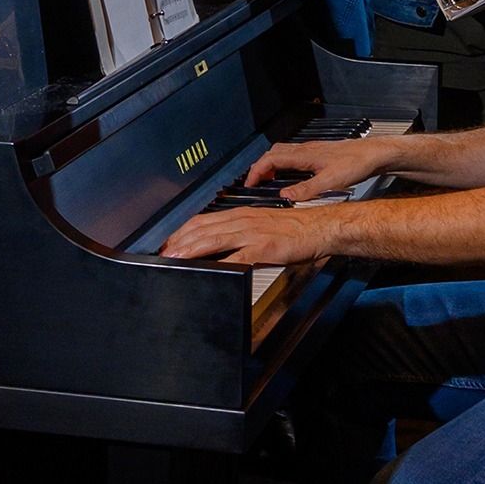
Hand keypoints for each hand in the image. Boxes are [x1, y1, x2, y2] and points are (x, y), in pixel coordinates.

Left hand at [162, 203, 338, 266]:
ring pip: (214, 238)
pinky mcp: (264, 248)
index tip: (169, 242)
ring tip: (176, 258)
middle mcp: (243, 220)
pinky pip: (239, 256)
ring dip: (191, 249)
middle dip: (179, 241)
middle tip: (163, 253)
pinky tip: (210, 268)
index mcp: (242, 215)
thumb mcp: (263, 226)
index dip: (183, 231)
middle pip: (203, 228)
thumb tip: (223, 247)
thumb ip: (242, 235)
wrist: (321, 227)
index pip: (203, 220)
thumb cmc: (296, 229)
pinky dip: (222, 262)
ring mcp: (253, 233)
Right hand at [244, 137, 384, 199]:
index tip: (249, 184)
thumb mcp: (330, 181)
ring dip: (272, 165)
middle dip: (260, 167)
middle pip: (273, 153)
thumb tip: (285, 196)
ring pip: (283, 152)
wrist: (375, 153)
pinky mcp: (320, 153)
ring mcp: (312, 149)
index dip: (256, 172)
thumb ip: (306, 189)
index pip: (270, 160)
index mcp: (304, 155)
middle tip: (256, 182)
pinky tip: (293, 175)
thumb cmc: (357, 163)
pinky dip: (285, 164)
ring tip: (269, 179)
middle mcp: (305, 149)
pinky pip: (293, 155)